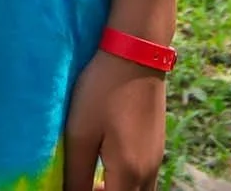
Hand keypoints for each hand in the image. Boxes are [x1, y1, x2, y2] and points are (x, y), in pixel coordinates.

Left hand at [62, 50, 167, 190]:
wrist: (136, 54)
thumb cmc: (102, 92)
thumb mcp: (80, 134)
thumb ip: (76, 175)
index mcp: (128, 174)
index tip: (73, 186)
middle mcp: (148, 173)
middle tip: (83, 184)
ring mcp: (156, 159)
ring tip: (93, 179)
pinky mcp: (157, 146)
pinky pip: (143, 180)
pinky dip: (126, 182)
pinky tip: (107, 163)